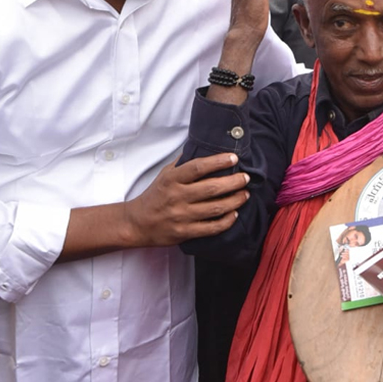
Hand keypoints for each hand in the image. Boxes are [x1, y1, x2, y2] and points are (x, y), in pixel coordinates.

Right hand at [124, 153, 249, 246]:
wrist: (137, 223)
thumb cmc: (155, 196)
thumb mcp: (164, 175)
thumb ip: (183, 164)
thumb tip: (204, 149)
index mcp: (171, 180)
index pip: (198, 167)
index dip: (218, 162)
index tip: (234, 158)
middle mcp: (176, 197)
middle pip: (212, 188)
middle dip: (234, 182)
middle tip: (245, 178)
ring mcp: (181, 216)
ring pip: (215, 208)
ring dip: (235, 201)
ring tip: (245, 195)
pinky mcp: (184, 233)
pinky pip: (211, 228)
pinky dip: (226, 221)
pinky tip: (234, 214)